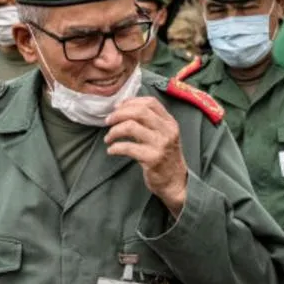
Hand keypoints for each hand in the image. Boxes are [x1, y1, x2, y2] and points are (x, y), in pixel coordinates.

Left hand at [104, 97, 189, 215]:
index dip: (130, 102)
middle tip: (108, 121)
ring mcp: (161, 144)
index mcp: (170, 122)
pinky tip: (112, 150)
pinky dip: (115, 148)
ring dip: (114, 131)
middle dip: (119, 114)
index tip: (117, 107)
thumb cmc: (164, 157)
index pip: (150, 103)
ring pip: (131, 127)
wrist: (175, 181)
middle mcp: (167, 131)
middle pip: (139, 111)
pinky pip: (128, 148)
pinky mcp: (152, 158)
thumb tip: (122, 109)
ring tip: (108, 138)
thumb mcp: (163, 135)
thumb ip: (149, 122)